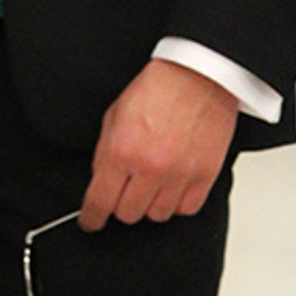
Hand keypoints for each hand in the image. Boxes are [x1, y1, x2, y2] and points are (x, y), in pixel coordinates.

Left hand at [79, 60, 238, 229]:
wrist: (197, 74)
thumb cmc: (158, 87)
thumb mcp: (114, 114)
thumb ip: (105, 151)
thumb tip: (101, 180)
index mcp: (121, 151)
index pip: (100, 201)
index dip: (91, 217)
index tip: (91, 221)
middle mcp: (149, 168)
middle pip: (128, 214)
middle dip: (121, 204)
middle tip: (125, 189)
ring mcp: (179, 175)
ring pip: (157, 215)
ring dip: (150, 203)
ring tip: (152, 181)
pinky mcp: (204, 176)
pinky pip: (186, 209)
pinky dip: (177, 202)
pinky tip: (173, 184)